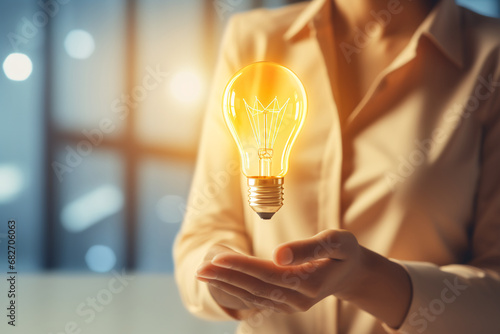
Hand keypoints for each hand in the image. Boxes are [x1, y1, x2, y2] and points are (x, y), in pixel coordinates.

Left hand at [196, 230, 365, 314]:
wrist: (351, 273)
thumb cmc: (343, 251)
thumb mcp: (335, 242)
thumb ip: (309, 248)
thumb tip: (278, 255)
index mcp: (310, 283)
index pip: (269, 274)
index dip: (242, 266)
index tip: (218, 257)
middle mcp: (298, 300)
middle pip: (256, 287)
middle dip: (226, 277)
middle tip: (200, 267)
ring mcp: (291, 305)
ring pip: (253, 295)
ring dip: (226, 284)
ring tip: (203, 273)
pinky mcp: (285, 304)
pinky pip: (257, 299)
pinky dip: (236, 290)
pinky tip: (221, 281)